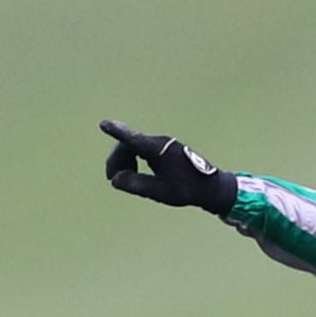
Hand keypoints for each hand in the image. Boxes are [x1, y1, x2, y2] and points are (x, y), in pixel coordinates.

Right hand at [101, 120, 235, 212]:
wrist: (212, 187)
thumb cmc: (187, 190)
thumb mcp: (160, 192)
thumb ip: (136, 185)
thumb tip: (116, 180)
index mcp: (159, 150)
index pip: (133, 140)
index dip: (117, 132)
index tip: (104, 125)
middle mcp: (160, 142)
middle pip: (129, 145)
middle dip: (117, 160)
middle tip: (112, 178)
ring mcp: (163, 143)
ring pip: (135, 147)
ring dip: (125, 161)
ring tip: (124, 179)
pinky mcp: (165, 148)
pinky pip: (143, 149)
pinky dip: (135, 159)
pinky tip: (135, 172)